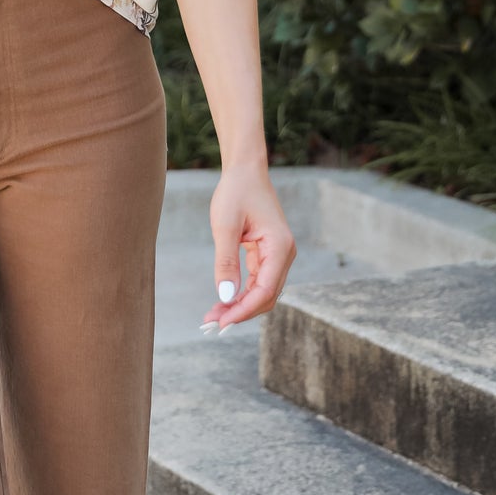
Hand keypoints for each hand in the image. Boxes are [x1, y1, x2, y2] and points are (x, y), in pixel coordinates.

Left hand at [201, 162, 295, 332]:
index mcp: (280, 247)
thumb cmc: (235, 192)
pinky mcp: (268, 254)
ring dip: (240, 306)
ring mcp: (278, 255)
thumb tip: (225, 296)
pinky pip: (258, 282)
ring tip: (212, 315)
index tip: (221, 321)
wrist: (245, 171)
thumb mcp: (225, 227)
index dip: (243, 310)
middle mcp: (285, 254)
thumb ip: (226, 262)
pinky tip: (222, 301)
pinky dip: (241, 294)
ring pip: (262, 292)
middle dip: (240, 312)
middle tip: (210, 322)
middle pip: (266, 296)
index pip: (265, 290)